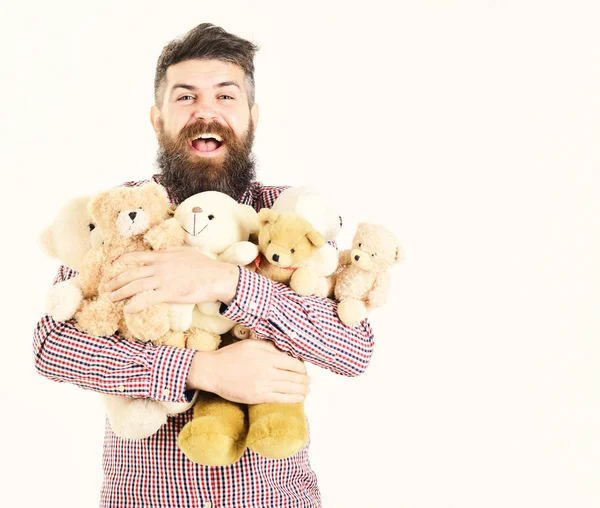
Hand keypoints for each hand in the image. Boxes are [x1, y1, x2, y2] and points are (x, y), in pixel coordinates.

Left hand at [105, 247, 239, 312]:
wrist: (217, 277)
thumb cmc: (205, 265)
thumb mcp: (186, 252)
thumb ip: (173, 252)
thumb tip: (167, 251)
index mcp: (163, 255)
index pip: (137, 256)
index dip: (122, 261)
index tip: (113, 266)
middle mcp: (159, 266)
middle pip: (131, 272)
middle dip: (116, 280)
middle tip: (106, 286)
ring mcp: (163, 280)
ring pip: (135, 285)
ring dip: (120, 292)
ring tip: (111, 297)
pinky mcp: (168, 293)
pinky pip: (146, 299)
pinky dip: (135, 304)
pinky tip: (128, 309)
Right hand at [188, 340, 310, 403]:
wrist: (213, 371)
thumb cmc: (231, 355)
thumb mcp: (251, 344)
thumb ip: (270, 347)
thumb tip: (285, 352)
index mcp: (268, 357)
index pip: (293, 363)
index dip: (301, 367)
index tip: (304, 369)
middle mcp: (268, 371)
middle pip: (294, 377)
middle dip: (304, 379)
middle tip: (309, 380)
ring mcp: (263, 385)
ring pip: (289, 388)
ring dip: (301, 389)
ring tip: (307, 389)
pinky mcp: (257, 397)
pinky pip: (279, 398)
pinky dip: (292, 398)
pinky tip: (299, 398)